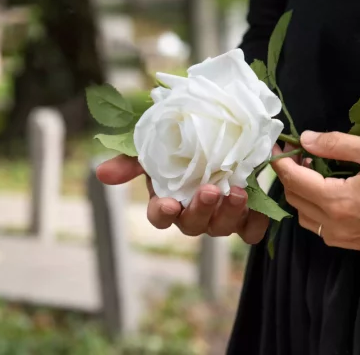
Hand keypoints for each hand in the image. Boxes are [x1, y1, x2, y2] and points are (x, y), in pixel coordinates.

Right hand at [96, 155, 268, 242]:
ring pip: (221, 229)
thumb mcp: (156, 144)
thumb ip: (131, 159)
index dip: (163, 213)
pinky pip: (251, 231)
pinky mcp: (246, 213)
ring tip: (238, 192)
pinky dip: (255, 221)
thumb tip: (101, 173)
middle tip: (210, 190)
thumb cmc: (184, 139)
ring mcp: (219, 215)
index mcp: (168, 198)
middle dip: (201, 210)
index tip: (169, 203)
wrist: (223, 128)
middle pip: (192, 225)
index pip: (159, 216)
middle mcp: (192, 212)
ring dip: (228, 214)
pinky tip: (258, 202)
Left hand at [272, 131, 359, 252]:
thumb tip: (304, 138)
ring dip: (301, 194)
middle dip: (290, 176)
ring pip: (306, 218)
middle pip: (294, 199)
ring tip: (314, 172)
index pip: (293, 180)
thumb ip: (335, 144)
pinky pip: (324, 229)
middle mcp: (336, 226)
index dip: (281, 162)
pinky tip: (329, 193)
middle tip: (299, 155)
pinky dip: (316, 210)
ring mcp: (348, 240)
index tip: (278, 148)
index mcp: (337, 201)